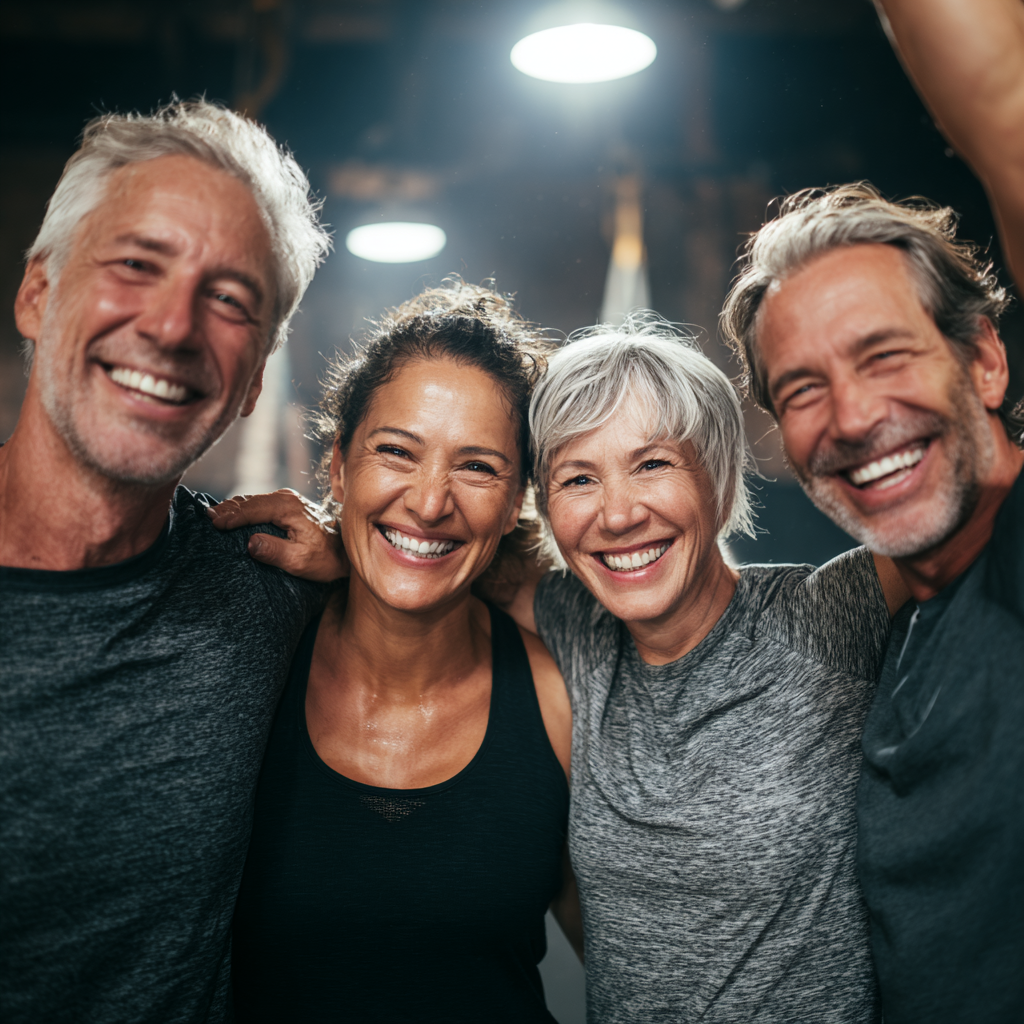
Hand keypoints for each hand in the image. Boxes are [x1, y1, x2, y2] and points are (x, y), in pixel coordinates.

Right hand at [207, 488, 349, 582]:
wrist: (345, 551)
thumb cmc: (325, 558)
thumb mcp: (300, 561)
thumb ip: (275, 551)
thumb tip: (250, 542)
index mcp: (289, 508)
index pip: (252, 509)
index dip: (231, 516)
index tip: (213, 523)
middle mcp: (287, 499)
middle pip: (249, 501)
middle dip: (227, 509)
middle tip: (206, 517)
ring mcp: (288, 500)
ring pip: (253, 501)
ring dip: (234, 508)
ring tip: (214, 515)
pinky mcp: (288, 505)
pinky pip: (260, 504)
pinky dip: (244, 508)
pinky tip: (233, 515)